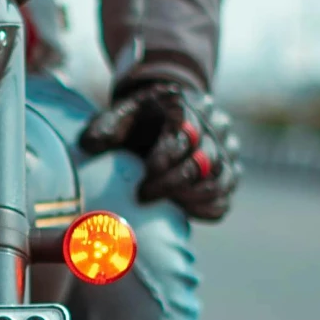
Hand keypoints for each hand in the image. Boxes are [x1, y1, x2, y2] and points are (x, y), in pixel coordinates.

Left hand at [80, 78, 241, 221]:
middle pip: (205, 160)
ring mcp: (225, 150)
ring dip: (192, 198)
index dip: (166, 158)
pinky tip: (185, 212)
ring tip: (166, 205)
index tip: (144, 176)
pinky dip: (208, 209)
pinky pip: (225, 197)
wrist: (163, 117)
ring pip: (221, 179)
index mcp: (184, 106)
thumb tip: (91, 145)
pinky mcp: (228, 172)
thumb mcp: (118, 114)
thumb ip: (104, 127)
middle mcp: (212, 125)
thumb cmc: (137, 120)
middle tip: (143, 196)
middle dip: (173, 183)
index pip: (185, 134)